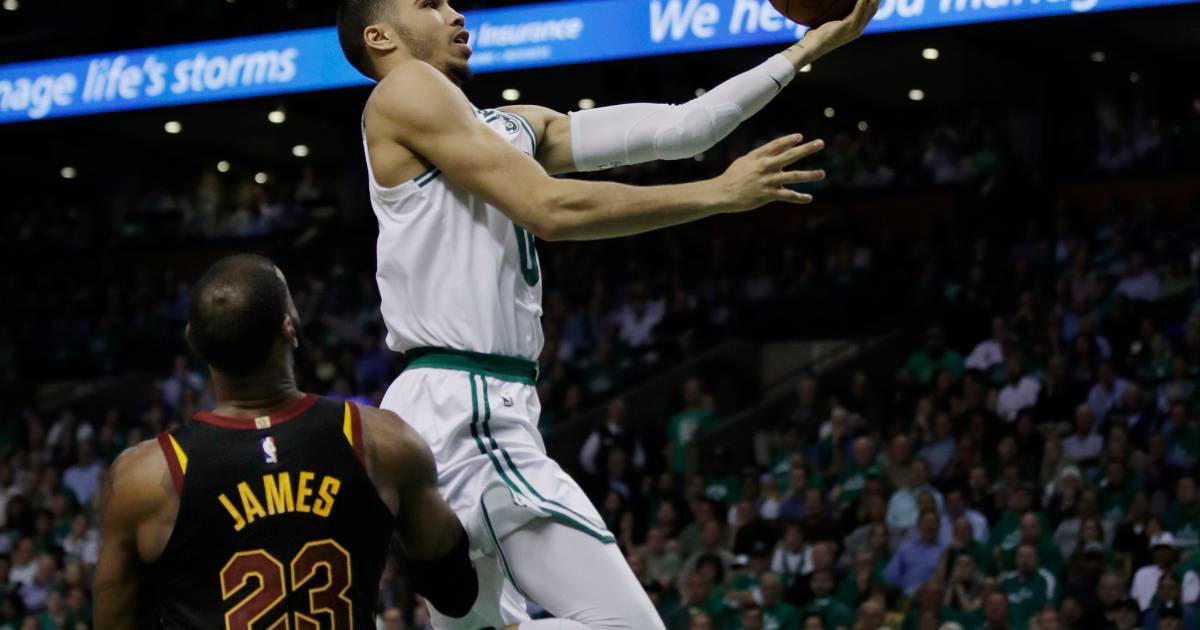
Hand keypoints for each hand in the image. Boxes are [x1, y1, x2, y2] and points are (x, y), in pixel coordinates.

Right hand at [711, 134, 825, 212]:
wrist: (722, 193)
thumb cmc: (732, 177)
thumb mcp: (744, 161)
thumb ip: (759, 156)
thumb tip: (771, 153)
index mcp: (759, 156)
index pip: (777, 144)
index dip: (789, 140)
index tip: (800, 137)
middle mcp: (765, 166)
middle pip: (790, 155)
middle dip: (806, 149)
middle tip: (820, 143)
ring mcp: (768, 180)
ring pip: (793, 176)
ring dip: (809, 175)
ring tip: (822, 174)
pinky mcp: (767, 194)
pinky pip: (787, 195)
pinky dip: (799, 197)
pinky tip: (809, 198)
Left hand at [783, 0, 880, 67]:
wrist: (812, 47)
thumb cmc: (815, 36)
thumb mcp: (828, 22)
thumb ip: (835, 14)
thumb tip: (830, 3)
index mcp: (855, 28)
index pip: (869, 11)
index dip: (873, 0)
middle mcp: (859, 29)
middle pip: (873, 8)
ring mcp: (856, 28)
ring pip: (871, 7)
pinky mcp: (851, 25)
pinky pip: (860, 7)